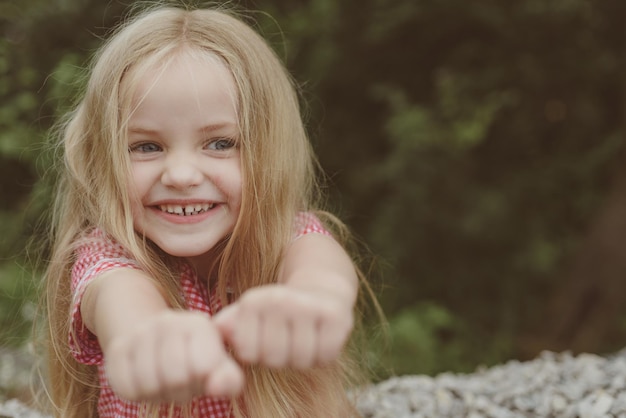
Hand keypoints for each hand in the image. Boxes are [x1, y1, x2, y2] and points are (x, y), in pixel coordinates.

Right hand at [104, 310, 242, 402]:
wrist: (155, 341)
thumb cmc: (194, 359)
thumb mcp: (218, 367)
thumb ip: (228, 379)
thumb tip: (218, 387)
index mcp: (199, 324)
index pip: (203, 367)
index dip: (201, 380)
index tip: (201, 373)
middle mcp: (168, 321)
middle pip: (175, 378)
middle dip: (180, 389)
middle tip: (181, 380)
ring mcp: (140, 333)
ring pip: (149, 385)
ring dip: (158, 393)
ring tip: (164, 380)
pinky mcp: (117, 349)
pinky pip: (125, 388)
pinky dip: (137, 393)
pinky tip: (145, 380)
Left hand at [214, 284, 353, 368]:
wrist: (321, 289)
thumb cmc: (278, 311)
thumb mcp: (251, 314)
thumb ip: (230, 325)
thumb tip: (216, 330)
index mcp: (253, 301)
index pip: (248, 354)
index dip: (258, 353)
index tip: (265, 337)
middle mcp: (279, 300)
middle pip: (274, 359)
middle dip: (282, 357)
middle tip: (288, 338)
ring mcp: (308, 306)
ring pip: (301, 360)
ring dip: (304, 357)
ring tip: (304, 337)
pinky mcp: (335, 315)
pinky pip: (325, 356)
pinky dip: (324, 354)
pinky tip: (321, 337)